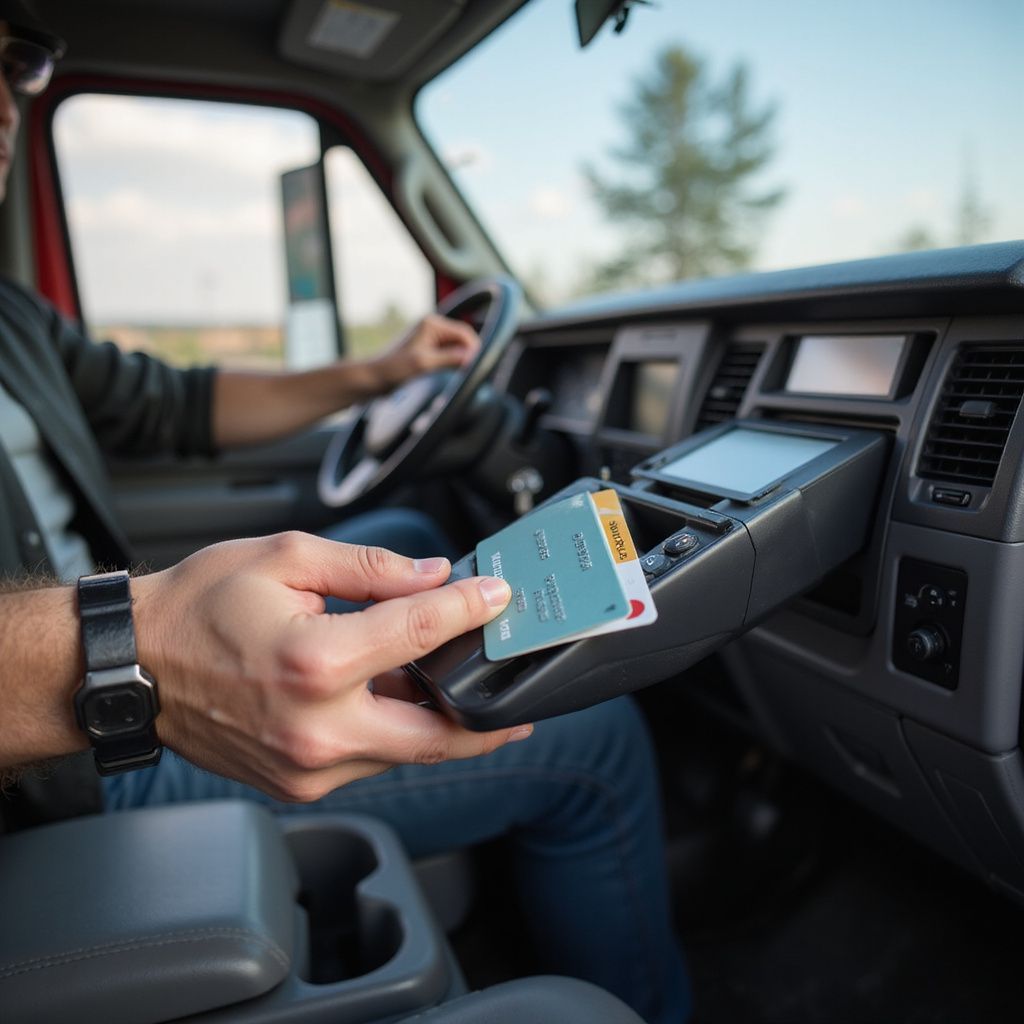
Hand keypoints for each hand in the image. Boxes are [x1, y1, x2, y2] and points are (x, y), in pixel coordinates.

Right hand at [131, 533, 525, 801]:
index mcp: (317, 663)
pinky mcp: (295, 783)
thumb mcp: (286, 559)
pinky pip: (365, 760)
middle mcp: (317, 728)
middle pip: (435, 735)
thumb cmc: (198, 607)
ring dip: (436, 724)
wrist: (132, 666)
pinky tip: (397, 703)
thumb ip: (370, 568)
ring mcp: (306, 767)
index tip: (497, 595)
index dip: (471, 609)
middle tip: (520, 708)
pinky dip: (390, 733)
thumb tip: (433, 576)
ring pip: (401, 752)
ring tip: (460, 694)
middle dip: (487, 722)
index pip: (423, 633)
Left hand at [370, 313, 480, 390]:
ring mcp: (430, 338)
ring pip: (457, 347)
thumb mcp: (424, 364)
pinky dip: (454, 362)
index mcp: (432, 324)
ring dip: (461, 359)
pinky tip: (453, 372)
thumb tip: (472, 357)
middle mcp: (432, 327)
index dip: (474, 348)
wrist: (374, 378)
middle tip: (472, 372)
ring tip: (461, 373)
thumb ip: (450, 358)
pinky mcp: (427, 349)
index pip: (464, 332)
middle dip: (469, 353)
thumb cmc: (394, 369)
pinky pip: (449, 353)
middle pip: (462, 338)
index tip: (478, 366)